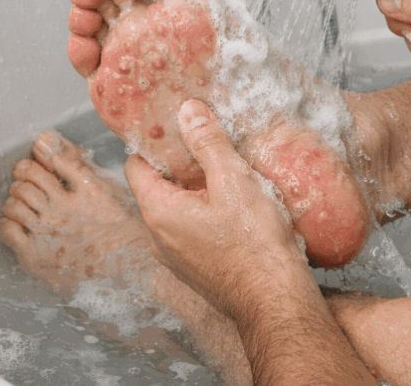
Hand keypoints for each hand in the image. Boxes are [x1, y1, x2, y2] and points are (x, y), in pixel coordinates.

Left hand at [124, 99, 308, 320]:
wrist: (275, 298)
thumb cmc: (254, 242)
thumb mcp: (233, 180)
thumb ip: (208, 143)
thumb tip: (187, 111)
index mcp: (159, 212)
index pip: (136, 166)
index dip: (152, 143)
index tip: (174, 126)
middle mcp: (160, 238)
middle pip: (157, 188)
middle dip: (180, 164)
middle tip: (206, 143)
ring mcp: (177, 258)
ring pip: (177, 211)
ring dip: (196, 191)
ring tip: (226, 171)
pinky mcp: (197, 269)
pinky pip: (192, 231)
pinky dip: (206, 213)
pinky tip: (236, 206)